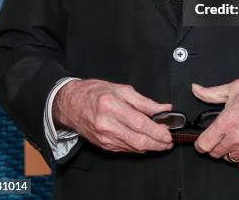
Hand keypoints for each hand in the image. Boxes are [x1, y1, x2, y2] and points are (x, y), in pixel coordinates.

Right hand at [52, 79, 173, 152]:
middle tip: (168, 141)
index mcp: (111, 106)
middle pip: (138, 140)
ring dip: (149, 146)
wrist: (70, 104)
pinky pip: (125, 149)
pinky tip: (145, 142)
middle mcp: (106, 125)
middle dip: (157, 143)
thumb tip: (163, 108)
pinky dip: (138, 147)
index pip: (140, 123)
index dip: (157, 131)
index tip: (168, 132)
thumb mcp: (120, 89)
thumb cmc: (94, 92)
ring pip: (133, 147)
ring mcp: (104, 138)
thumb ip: (143, 101)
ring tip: (161, 141)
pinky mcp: (103, 145)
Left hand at [192, 78, 238, 173]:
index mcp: (227, 121)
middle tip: (223, 134)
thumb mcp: (235, 88)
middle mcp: (236, 137)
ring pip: (229, 159)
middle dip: (216, 144)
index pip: (204, 144)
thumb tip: (196, 90)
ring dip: (230, 151)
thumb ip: (212, 93)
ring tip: (237, 137)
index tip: (203, 140)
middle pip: (215, 153)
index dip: (201, 142)